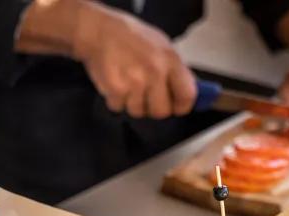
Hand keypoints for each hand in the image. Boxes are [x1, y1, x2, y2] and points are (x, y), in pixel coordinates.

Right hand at [73, 3, 196, 118]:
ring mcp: (135, 82)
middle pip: (162, 112)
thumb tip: (190, 94)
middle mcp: (155, 72)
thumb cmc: (132, 38)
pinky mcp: (116, 90)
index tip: (175, 106)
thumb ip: (176, 70)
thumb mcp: (162, 46)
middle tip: (146, 96)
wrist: (99, 31)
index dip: (181, 106)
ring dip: (132, 103)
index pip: (187, 96)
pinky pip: (119, 108)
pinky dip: (116, 100)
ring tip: (127, 84)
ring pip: (139, 112)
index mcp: (171, 60)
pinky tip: (115, 84)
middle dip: (153, 108)